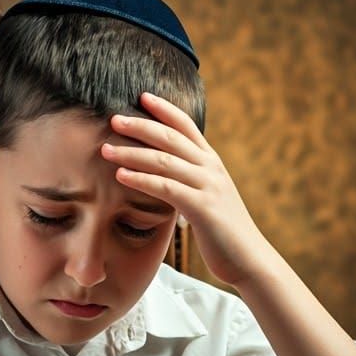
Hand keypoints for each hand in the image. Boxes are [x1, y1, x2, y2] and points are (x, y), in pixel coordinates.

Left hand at [102, 93, 276, 286]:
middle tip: (112, 119)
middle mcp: (211, 169)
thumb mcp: (207, 199)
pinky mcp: (203, 208)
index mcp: (212, 163)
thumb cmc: (223, 233)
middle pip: (171, 137)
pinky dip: (142, 179)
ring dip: (132, 153)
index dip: (164, 109)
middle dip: (140, 125)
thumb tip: (166, 176)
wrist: (248, 259)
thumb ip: (189, 182)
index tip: (142, 96)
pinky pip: (167, 188)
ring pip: (165, 160)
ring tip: (106, 149)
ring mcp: (209, 186)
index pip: (187, 126)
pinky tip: (121, 176)